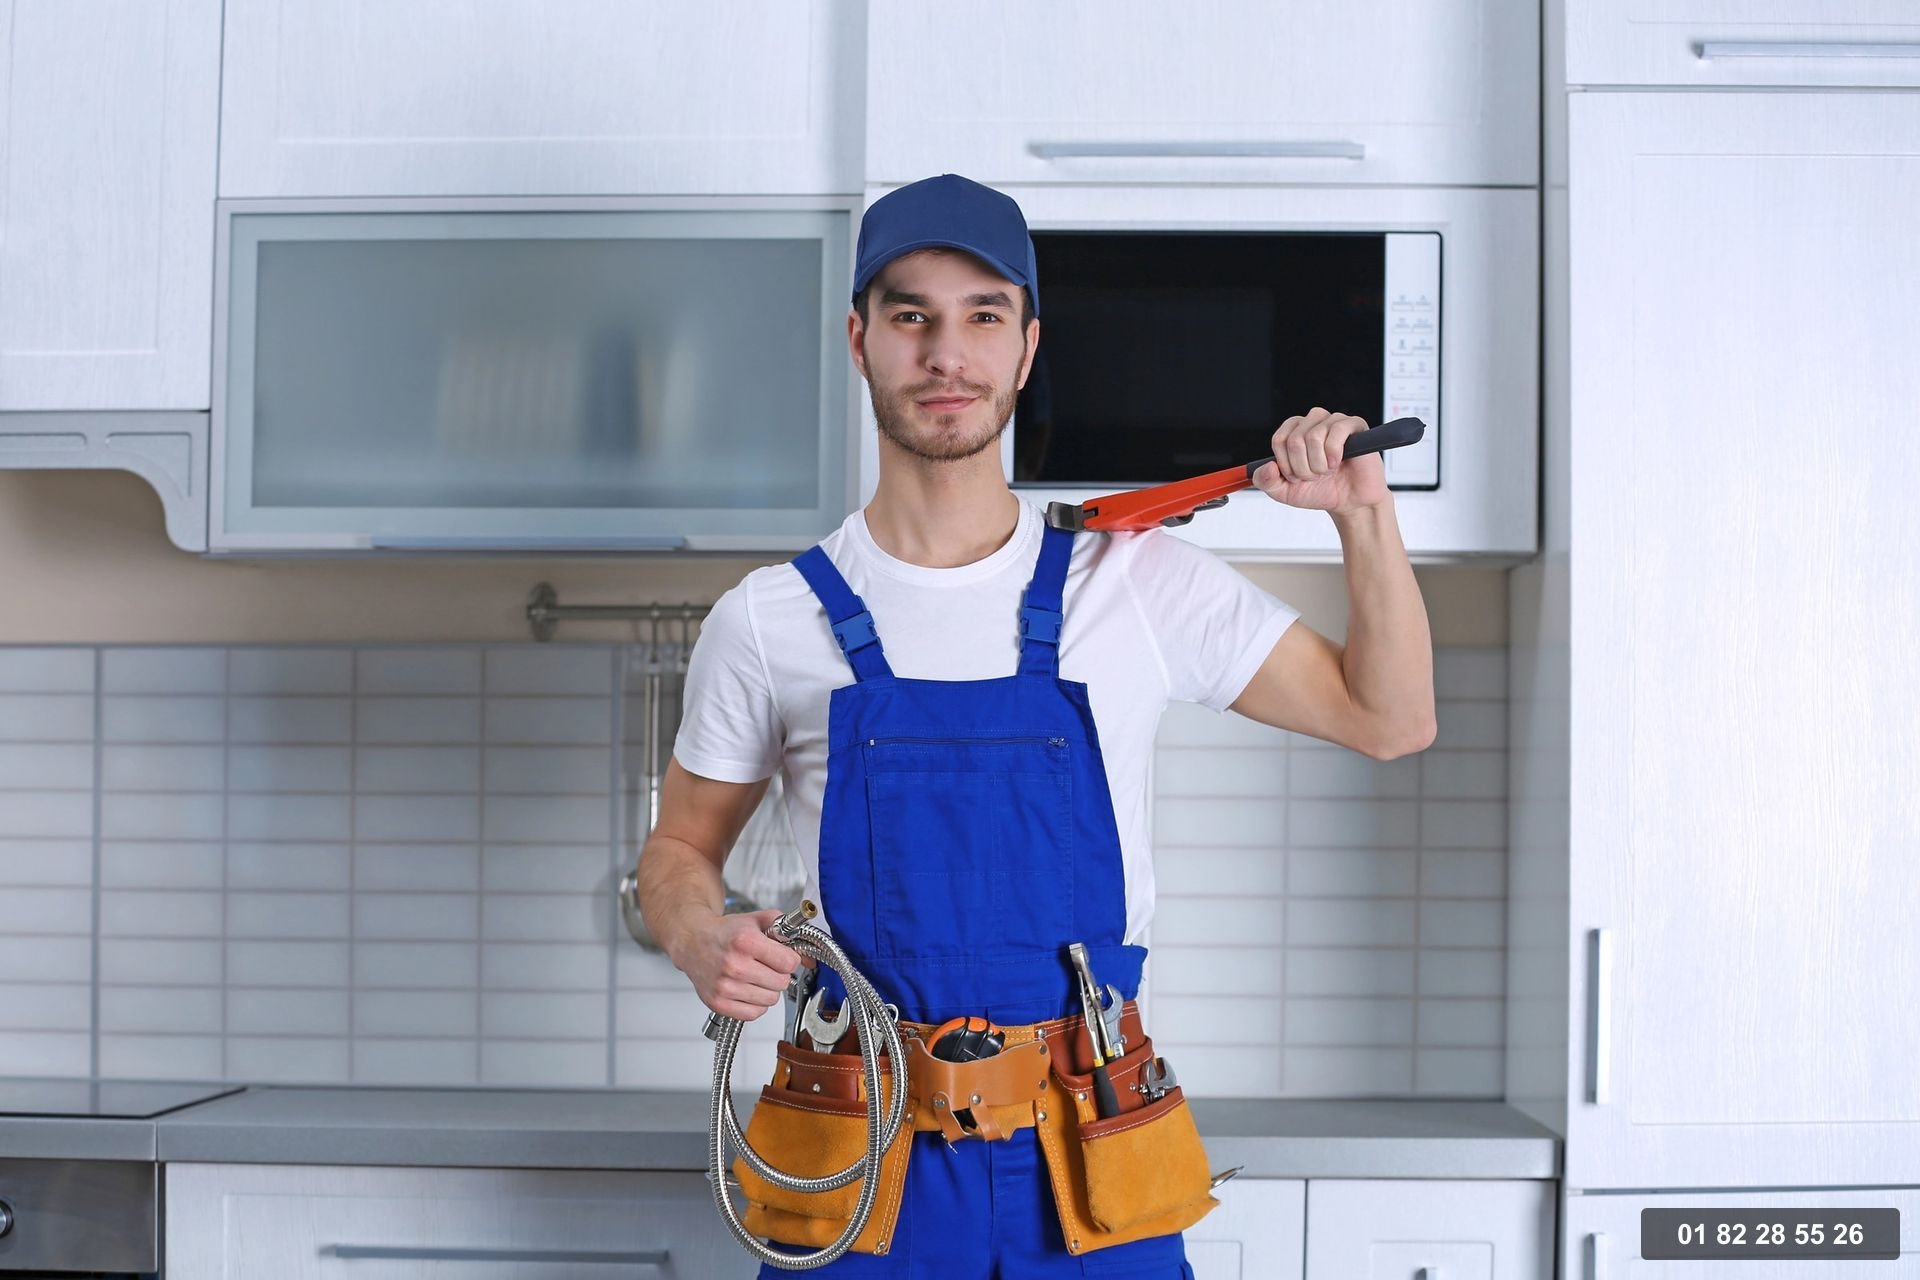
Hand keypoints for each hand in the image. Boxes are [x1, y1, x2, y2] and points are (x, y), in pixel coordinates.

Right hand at [672, 907, 803, 1021]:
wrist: (692, 941)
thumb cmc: (725, 932)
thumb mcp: (757, 920)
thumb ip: (787, 932)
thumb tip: (810, 958)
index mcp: (745, 941)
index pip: (789, 963)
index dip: (789, 959)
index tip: (781, 956)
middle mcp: (734, 965)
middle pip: (781, 983)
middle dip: (778, 973)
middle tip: (765, 965)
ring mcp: (724, 986)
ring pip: (770, 1000)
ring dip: (767, 989)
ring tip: (754, 976)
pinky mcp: (718, 1003)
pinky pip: (754, 1013)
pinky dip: (755, 1004)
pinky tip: (746, 989)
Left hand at [1250, 407, 1388, 515]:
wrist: (1349, 502)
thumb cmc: (1319, 491)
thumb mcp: (1283, 492)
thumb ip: (1265, 481)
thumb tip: (1267, 466)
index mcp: (1294, 431)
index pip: (1279, 440)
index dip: (1286, 465)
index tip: (1297, 477)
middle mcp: (1312, 421)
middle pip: (1295, 440)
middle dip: (1304, 468)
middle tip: (1315, 476)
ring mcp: (1333, 420)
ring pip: (1314, 436)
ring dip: (1319, 464)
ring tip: (1328, 470)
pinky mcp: (1354, 424)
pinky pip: (1336, 432)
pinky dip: (1334, 454)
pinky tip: (1339, 462)